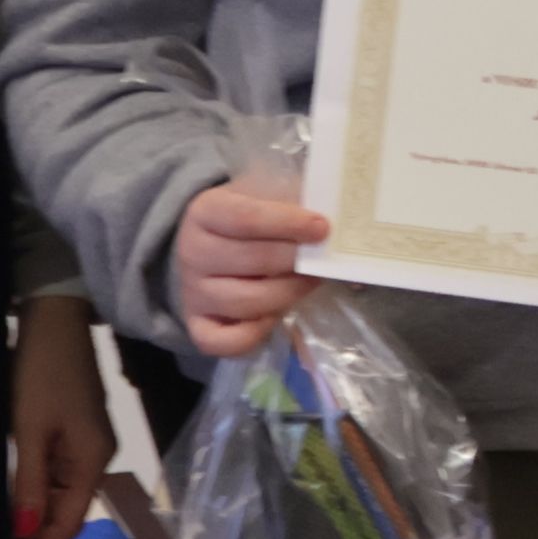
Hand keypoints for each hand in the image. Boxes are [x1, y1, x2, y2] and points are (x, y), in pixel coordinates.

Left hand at [8, 293, 109, 538]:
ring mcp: (84, 447)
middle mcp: (94, 461)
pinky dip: (35, 504)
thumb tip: (24, 533)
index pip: (65, 525)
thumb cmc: (40, 373)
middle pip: (65, 518)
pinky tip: (15, 515)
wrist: (55, 320)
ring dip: (33, 530)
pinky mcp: (71, 434)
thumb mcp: (30, 428)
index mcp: (90, 463)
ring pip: (59, 501)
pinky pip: (53, 482)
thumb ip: (29, 481)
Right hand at [175, 179, 333, 356]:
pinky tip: (275, 314)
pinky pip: (225, 342)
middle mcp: (191, 252)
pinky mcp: (198, 325)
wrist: (214, 241)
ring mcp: (192, 292)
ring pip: (246, 302)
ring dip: (287, 294)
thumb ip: (300, 205)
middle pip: (252, 261)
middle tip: (323, 260)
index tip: (322, 228)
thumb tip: (345, 233)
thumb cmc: (253, 216)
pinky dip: (256, 334)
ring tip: (307, 282)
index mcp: (206, 212)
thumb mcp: (269, 196)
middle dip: (296, 262)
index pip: (246, 218)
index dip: (287, 224)